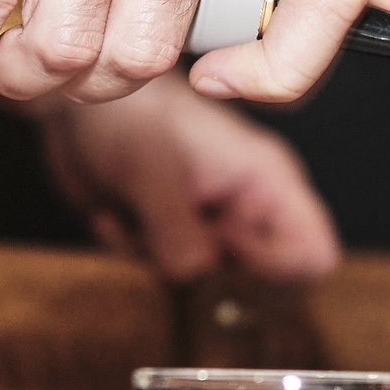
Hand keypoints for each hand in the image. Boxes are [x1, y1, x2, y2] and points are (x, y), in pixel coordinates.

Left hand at [37, 72, 339, 281]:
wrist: (75, 107)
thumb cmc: (127, 112)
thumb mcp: (154, 172)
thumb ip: (179, 234)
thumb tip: (196, 276)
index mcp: (266, 181)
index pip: (313, 255)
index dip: (274, 267)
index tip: (223, 243)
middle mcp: (245, 206)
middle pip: (259, 280)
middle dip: (208, 272)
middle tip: (172, 234)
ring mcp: (208, 223)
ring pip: (205, 283)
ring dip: (159, 260)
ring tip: (135, 215)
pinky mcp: (170, 234)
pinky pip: (164, 272)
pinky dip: (133, 252)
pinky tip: (115, 214)